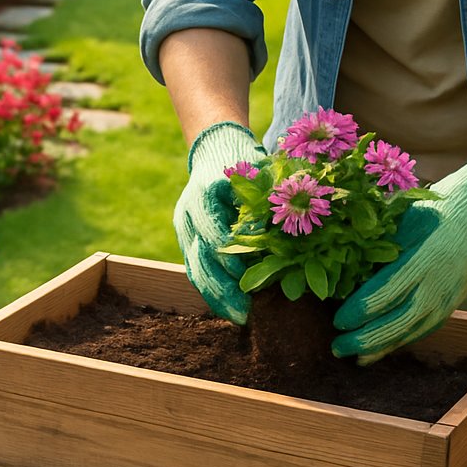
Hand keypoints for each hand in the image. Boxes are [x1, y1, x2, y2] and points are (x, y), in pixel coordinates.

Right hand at [175, 121, 267, 322]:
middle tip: (246, 313)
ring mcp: (185, 230)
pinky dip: (212, 291)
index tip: (245, 275)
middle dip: (223, 288)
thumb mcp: (256, 170)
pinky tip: (229, 308)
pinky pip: (196, 270)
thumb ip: (265, 197)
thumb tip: (280, 230)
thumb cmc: (242, 158)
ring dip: (216, 296)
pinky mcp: (189, 241)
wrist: (215, 149)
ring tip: (240, 318)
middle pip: (200, 258)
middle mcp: (187, 214)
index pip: (212, 230)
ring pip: (195, 269)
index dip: (228, 255)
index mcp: (202, 194)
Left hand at [333, 153, 466, 364]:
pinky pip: (424, 330)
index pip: (386, 292)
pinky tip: (379, 351)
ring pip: (412, 332)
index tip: (337, 320)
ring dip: (382, 348)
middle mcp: (438, 282)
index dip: (359, 311)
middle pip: (399, 321)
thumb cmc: (429, 213)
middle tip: (337, 347)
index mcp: (422, 257)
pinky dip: (400, 342)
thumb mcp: (401, 219)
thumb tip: (337, 264)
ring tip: (354, 357)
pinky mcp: (452, 306)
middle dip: (366, 339)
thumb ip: (375, 243)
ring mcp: (448, 297)